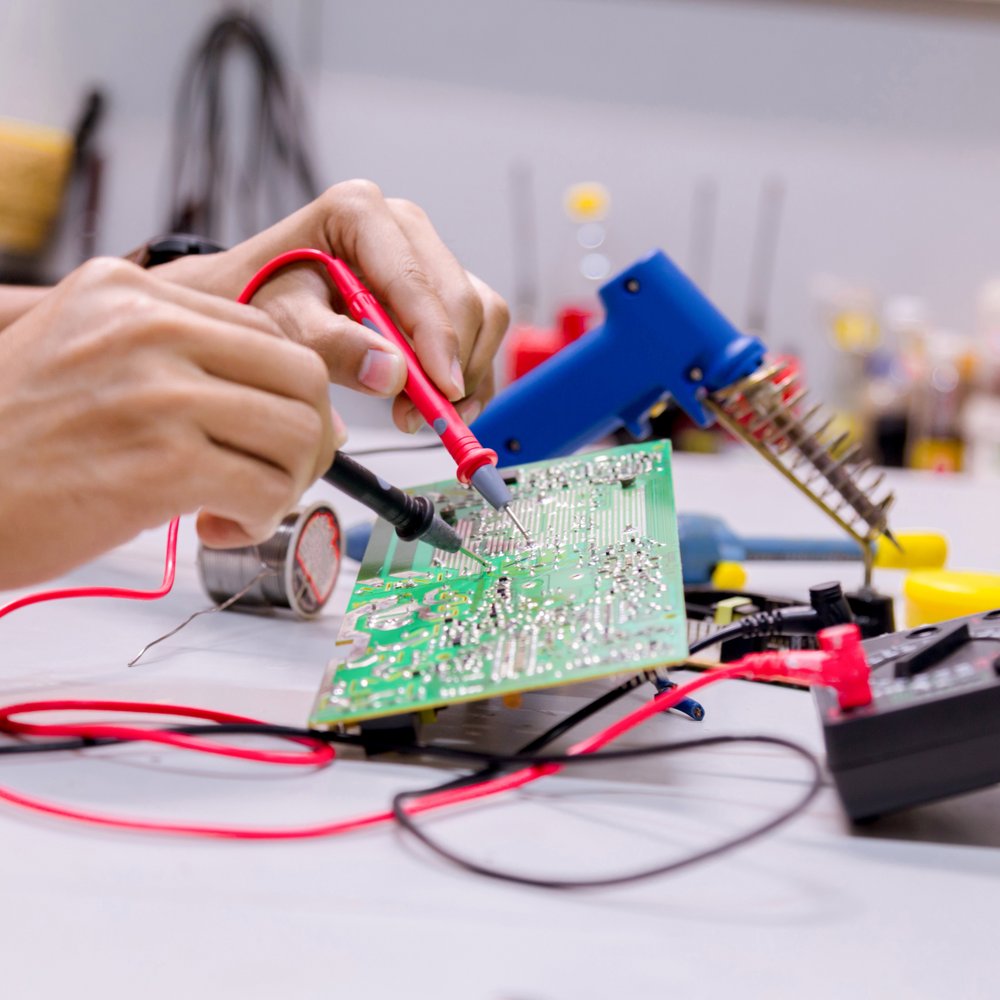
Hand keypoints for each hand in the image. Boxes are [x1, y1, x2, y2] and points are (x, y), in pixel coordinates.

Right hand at [0, 258, 339, 588]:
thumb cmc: (15, 437)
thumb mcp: (84, 353)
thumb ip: (179, 356)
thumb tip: (297, 401)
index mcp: (130, 293)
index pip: (269, 332)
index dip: (291, 392)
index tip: (277, 432)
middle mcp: (147, 329)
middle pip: (302, 377)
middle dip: (309, 437)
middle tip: (279, 474)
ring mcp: (156, 393)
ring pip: (298, 434)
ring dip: (287, 483)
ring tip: (242, 503)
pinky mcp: (161, 464)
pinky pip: (268, 489)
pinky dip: (260, 519)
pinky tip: (220, 525)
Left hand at [158, 180, 509, 431]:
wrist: (250, 295)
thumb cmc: (256, 299)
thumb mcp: (280, 322)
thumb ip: (330, 344)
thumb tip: (392, 373)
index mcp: (359, 212)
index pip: (417, 281)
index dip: (438, 341)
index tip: (442, 391)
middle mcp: (403, 226)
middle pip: (462, 298)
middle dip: (449, 365)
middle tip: (417, 417)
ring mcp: (427, 255)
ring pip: (483, 315)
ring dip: (465, 373)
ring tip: (419, 413)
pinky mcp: (440, 287)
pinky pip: (482, 330)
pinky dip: (470, 373)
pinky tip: (440, 404)